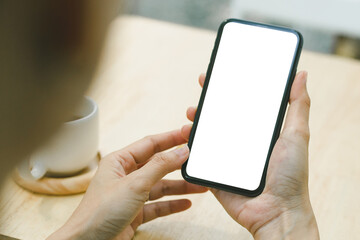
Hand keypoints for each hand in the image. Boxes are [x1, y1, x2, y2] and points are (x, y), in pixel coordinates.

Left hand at [48, 130, 206, 239]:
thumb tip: (180, 151)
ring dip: (179, 187)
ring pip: (160, 187)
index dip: (169, 139)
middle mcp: (125, 176)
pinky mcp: (134, 213)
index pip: (149, 144)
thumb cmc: (99, 213)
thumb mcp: (134, 184)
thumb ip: (159, 166)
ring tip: (199, 186)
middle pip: (157, 166)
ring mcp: (130, 195)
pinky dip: (171, 205)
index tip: (187, 135)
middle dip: (178, 165)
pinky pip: (157, 206)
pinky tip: (185, 203)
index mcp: (119, 162)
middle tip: (196, 160)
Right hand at [182, 72, 319, 238]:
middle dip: (210, 99)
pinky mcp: (214, 172)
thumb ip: (298, 105)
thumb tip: (301, 74)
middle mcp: (240, 142)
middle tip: (204, 83)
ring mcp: (226, 157)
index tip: (223, 73)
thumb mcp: (297, 135)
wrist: (276, 211)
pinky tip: (187, 134)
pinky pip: (199, 157)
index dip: (232, 88)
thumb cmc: (291, 176)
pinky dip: (190, 146)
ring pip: (207, 134)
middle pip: (221, 116)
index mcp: (258, 132)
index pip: (242, 104)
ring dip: (197, 120)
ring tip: (193, 111)